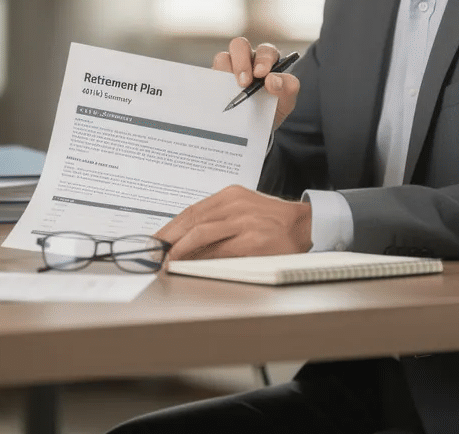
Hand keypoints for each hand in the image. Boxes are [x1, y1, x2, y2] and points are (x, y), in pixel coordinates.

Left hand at [155, 185, 311, 260]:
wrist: (305, 225)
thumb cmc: (272, 220)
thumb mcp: (242, 211)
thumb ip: (217, 221)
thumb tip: (186, 239)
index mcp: (230, 196)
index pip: (192, 211)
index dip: (171, 226)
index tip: (156, 239)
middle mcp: (235, 205)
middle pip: (192, 220)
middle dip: (169, 237)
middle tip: (153, 252)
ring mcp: (244, 222)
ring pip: (201, 233)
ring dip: (180, 248)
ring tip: (166, 260)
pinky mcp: (253, 240)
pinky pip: (220, 249)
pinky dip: (201, 257)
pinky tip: (190, 264)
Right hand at [214, 37, 299, 128]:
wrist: (256, 126)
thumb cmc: (273, 108)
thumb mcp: (286, 101)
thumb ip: (288, 88)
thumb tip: (273, 80)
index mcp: (266, 60)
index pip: (265, 51)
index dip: (263, 60)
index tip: (261, 74)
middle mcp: (246, 59)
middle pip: (240, 45)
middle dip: (241, 62)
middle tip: (244, 82)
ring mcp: (228, 69)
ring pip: (222, 57)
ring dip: (226, 71)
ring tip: (232, 89)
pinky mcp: (215, 80)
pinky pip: (211, 75)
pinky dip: (214, 82)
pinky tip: (220, 95)